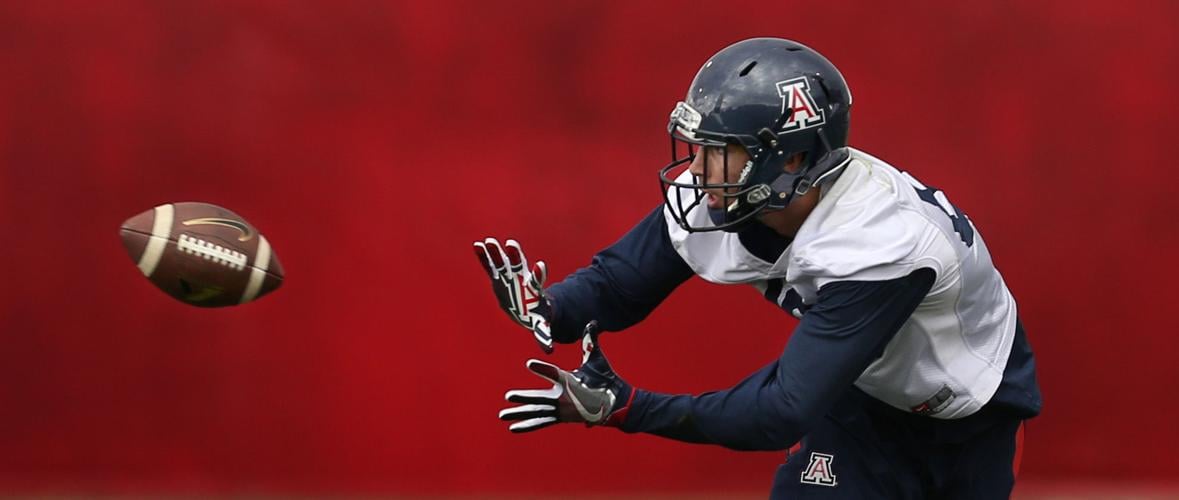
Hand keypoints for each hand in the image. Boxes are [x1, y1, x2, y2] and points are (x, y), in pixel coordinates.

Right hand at [473, 237, 554, 352]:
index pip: (537, 280)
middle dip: (515, 255)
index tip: (540, 266)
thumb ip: (543, 335)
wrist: (528, 306)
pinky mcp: (498, 277)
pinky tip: (477, 245)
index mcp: (532, 290)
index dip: (538, 273)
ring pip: (503, 262)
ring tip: (489, 241)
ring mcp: (510, 276)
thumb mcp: (541, 326)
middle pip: (518, 265)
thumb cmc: (536, 315)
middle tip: (511, 244)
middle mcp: (521, 279)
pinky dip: (483, 256)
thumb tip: (549, 349)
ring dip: (497, 252)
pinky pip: (490, 266)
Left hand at [499, 321, 633, 431]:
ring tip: (502, 415)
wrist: (616, 404)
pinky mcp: (561, 417)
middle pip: (539, 398)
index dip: (541, 368)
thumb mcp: (597, 360)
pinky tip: (514, 427)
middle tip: (507, 396)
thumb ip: (590, 341)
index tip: (529, 364)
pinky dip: (528, 425)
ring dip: (519, 414)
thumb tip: (592, 322)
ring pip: (537, 413)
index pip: (553, 373)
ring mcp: (562, 410)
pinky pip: (542, 422)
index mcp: (570, 381)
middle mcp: (564, 398)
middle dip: (523, 397)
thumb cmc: (605, 379)